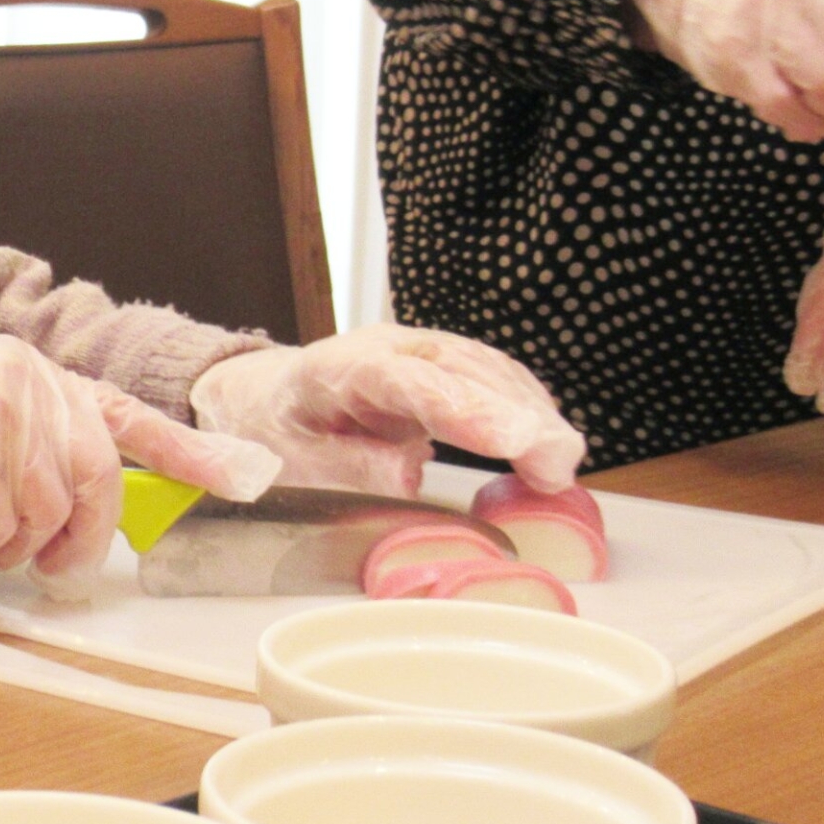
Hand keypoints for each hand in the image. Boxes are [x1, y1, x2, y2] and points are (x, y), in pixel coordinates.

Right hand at [0, 337, 280, 584]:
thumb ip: (37, 456)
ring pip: (46, 517)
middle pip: (95, 484)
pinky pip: (2, 530)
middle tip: (32, 562)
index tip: (244, 477)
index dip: (188, 453)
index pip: (126, 415)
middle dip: (71, 540)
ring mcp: (6, 407)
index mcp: (35, 374)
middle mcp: (30, 379)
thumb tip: (93, 522)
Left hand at [189, 324, 585, 496]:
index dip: (462, 407)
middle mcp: (382, 347)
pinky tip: (545, 437)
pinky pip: (488, 376)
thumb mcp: (288, 461)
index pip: (405, 381)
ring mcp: (413, 351)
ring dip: (528, 410)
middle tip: (559, 463)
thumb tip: (407, 476)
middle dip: (515, 412)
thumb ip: (345, 467)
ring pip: (482, 367)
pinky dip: (522, 405)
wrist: (260, 395)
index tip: (511, 439)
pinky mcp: (437, 366)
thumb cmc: (269, 431)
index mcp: (335, 370)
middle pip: (459, 369)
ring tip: (563, 461)